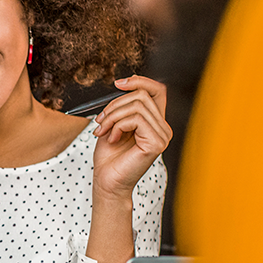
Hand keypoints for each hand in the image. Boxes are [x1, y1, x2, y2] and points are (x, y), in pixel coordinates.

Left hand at [91, 75, 170, 198]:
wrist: (107, 181)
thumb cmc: (109, 157)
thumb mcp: (113, 124)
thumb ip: (122, 107)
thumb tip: (123, 85)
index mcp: (154, 122)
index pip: (157, 90)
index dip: (139, 81)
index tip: (118, 83)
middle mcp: (162, 128)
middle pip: (142, 95)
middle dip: (115, 104)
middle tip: (100, 121)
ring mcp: (162, 135)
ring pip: (137, 106)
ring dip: (112, 116)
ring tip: (104, 131)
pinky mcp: (156, 143)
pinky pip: (136, 119)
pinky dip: (117, 126)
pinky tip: (112, 138)